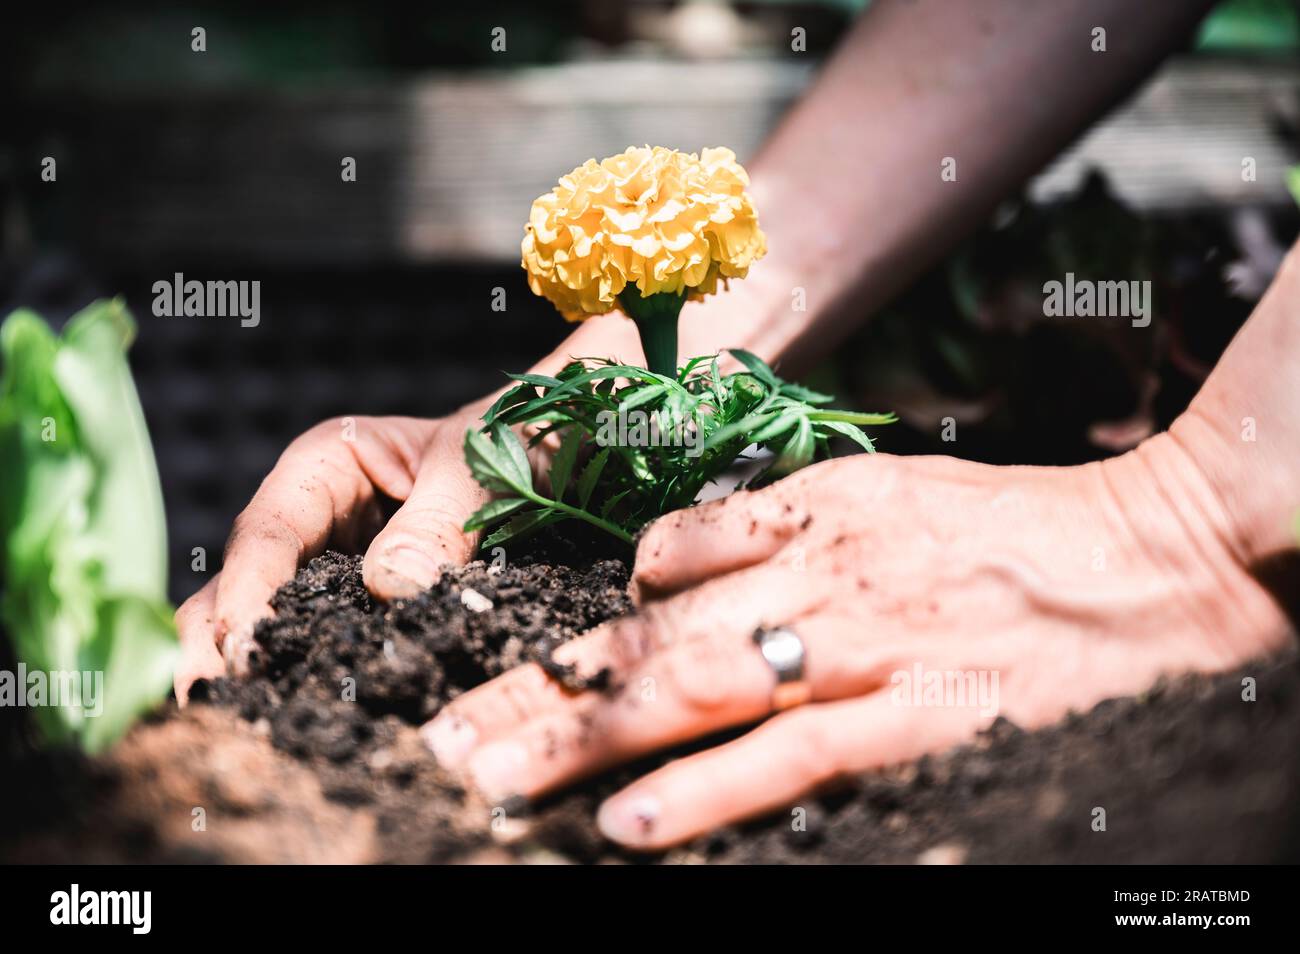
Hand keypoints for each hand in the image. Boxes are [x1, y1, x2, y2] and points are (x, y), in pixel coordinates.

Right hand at [174, 408, 495, 701]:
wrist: (553, 457)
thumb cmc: (513, 440)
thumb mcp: (480, 467)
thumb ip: (439, 520)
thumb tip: (393, 586)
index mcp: (327, 466)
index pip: (270, 531)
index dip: (246, 590)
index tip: (239, 648)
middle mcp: (318, 522)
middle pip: (246, 585)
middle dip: (221, 644)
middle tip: (209, 706)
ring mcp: (337, 573)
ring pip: (276, 626)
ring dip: (255, 674)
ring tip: (238, 730)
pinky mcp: (367, 616)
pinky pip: (332, 650)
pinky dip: (311, 684)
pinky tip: (301, 727)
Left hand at [422, 441, 1292, 848]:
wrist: (1151, 557)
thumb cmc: (1012, 524)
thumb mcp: (880, 486)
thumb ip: (765, 518)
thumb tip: (655, 559)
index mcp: (806, 514)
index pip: (659, 561)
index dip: (571, 619)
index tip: (493, 663)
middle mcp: (815, 577)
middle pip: (645, 640)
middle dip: (533, 696)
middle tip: (443, 742)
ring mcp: (860, 651)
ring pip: (693, 697)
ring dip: (583, 745)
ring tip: (491, 788)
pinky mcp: (913, 721)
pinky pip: (789, 761)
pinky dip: (706, 795)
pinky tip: (631, 828)